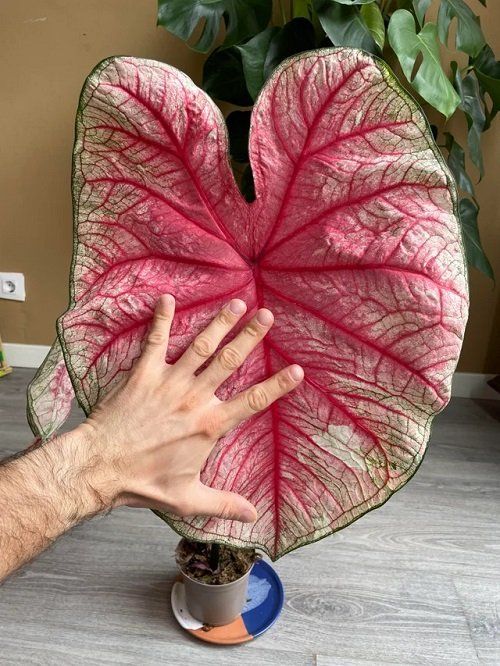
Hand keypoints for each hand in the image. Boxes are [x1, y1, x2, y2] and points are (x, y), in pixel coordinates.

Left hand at [77, 295, 303, 522]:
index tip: (297, 370)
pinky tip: (167, 299)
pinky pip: (155, 341)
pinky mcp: (143, 374)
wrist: (100, 467)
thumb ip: (225, 504)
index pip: (253, 401)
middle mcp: (194, 397)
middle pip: (230, 361)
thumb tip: (254, 516)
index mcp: (210, 425)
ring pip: (201, 346)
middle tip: (267, 315)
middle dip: (251, 336)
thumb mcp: (189, 499)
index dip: (278, 386)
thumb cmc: (144, 483)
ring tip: (236, 303)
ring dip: (220, 323)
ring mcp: (169, 382)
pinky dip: (162, 320)